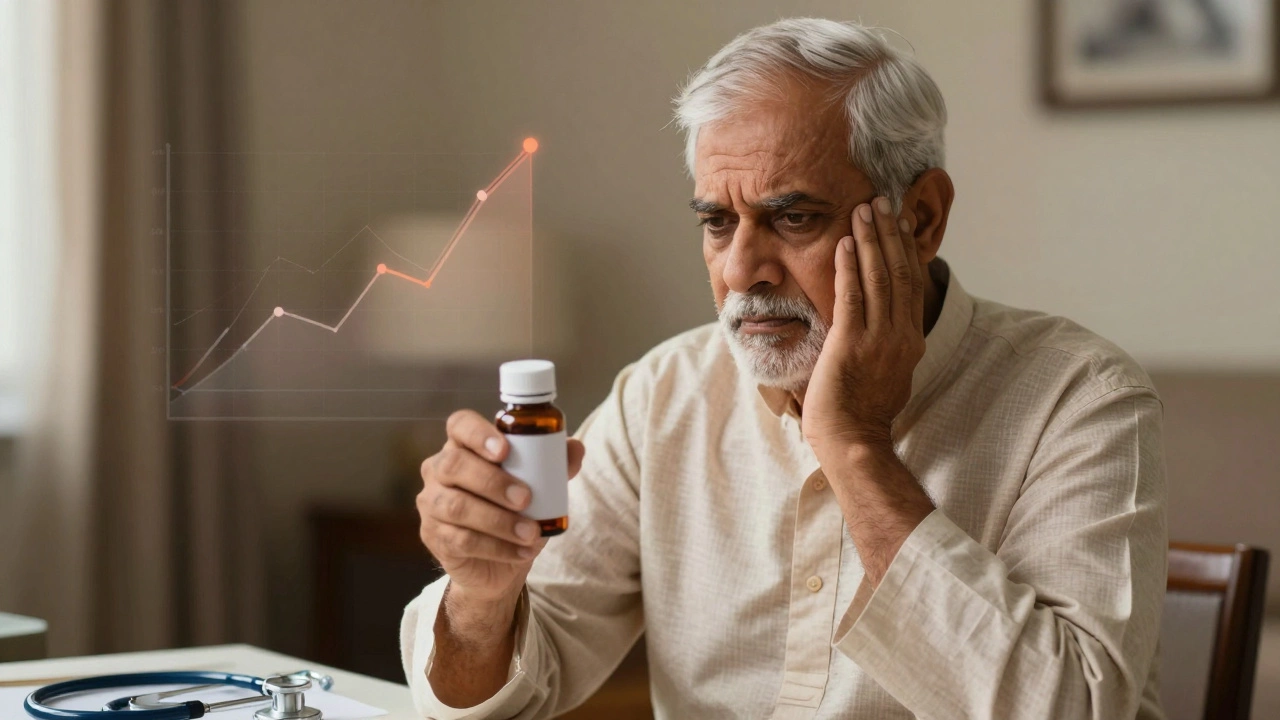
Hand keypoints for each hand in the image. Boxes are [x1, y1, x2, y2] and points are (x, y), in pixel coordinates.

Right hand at [418, 410, 585, 610]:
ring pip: (456, 506)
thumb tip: (575, 449)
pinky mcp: (433, 535)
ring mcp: (431, 503)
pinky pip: (461, 540)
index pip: (460, 425)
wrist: (499, 564)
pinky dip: (497, 547)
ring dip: (498, 520)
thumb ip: (554, 467)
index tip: (505, 450)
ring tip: (531, 532)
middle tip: (526, 498)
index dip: (478, 433)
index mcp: (464, 446)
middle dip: (493, 482)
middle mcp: (439, 469)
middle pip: (454, 465)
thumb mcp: (539, 488)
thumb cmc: (515, 513)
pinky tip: (522, 551)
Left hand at [802, 196, 925, 461]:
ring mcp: (879, 339)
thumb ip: (890, 347)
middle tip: (882, 201)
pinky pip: (852, 296)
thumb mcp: (888, 375)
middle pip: (900, 273)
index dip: (905, 250)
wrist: (853, 441)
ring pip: (879, 278)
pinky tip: (845, 243)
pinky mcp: (852, 344)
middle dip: (889, 234)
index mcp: (911, 342)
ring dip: (871, 240)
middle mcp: (901, 336)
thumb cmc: (863, 415)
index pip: (911, 285)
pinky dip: (850, 266)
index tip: (898, 223)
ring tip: (864, 210)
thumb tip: (887, 330)